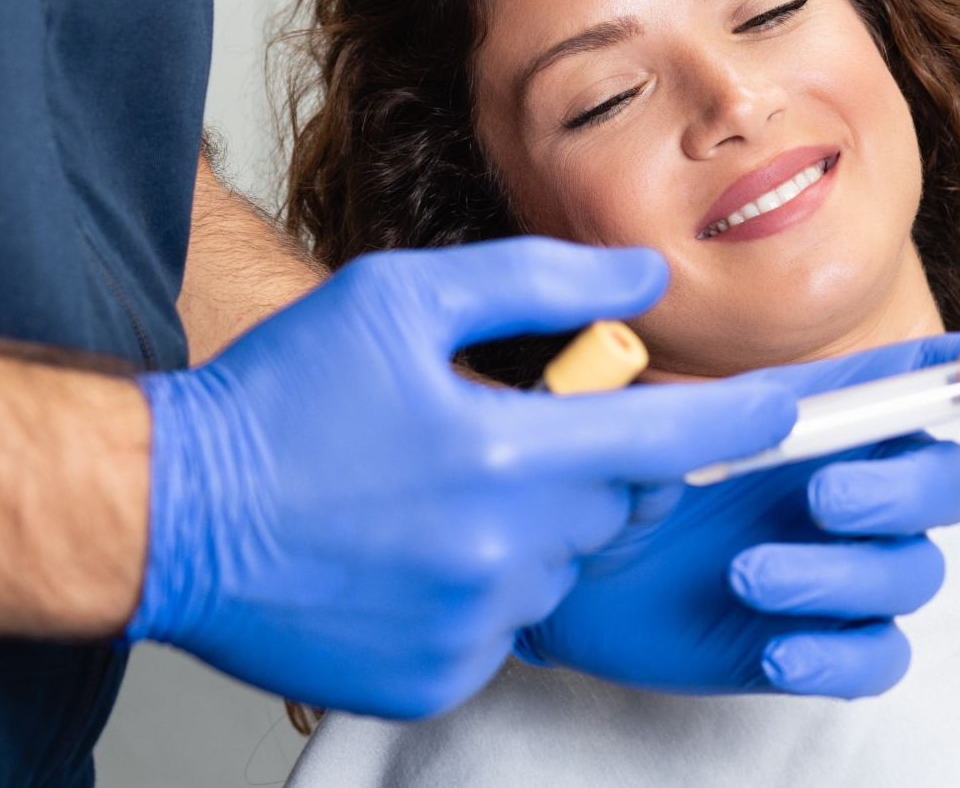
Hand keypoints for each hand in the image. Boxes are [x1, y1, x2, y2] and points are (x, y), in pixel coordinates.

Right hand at [125, 238, 796, 719]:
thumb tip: (644, 284)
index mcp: (508, 453)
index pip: (671, 439)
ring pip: (562, 564)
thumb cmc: (282, 397)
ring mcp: (473, 625)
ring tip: (441, 489)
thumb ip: (541, 284)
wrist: (169, 512)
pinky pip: (510, 624)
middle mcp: (504, 551)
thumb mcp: (405, 299)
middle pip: (618, 503)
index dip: (741, 422)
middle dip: (595, 463)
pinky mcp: (438, 675)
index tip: (790, 409)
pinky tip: (416, 550)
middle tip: (511, 431)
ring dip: (533, 524)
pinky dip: (486, 585)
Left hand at [517, 330, 959, 697]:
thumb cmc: (609, 480)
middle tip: (821, 496)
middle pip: (946, 481)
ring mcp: (841, 568)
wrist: (561, 575)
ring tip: (750, 575)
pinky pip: (879, 656)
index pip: (927, 382)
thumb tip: (769, 412)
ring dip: (845, 573)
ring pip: (914, 572)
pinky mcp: (819, 642)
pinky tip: (778, 649)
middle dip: (902, 487)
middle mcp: (850, 485)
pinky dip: (842, 654)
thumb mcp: (642, 426)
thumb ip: (703, 412)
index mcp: (821, 415)